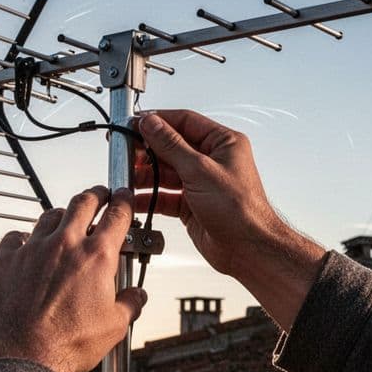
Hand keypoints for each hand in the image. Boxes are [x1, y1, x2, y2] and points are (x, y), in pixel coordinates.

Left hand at [0, 186, 145, 371]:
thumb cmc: (68, 345)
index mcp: (97, 257)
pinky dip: (24, 238)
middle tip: (100, 196)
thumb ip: (130, 305)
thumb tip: (138, 295)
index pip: (117, 215)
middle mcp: (65, 245)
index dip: (124, 201)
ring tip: (65, 222)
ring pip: (50, 215)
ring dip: (62, 216)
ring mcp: (32, 249)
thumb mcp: (114, 328)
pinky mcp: (5, 260)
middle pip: (83, 202)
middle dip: (95, 194)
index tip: (125, 196)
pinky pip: (15, 236)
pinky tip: (27, 246)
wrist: (21, 357)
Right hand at [132, 110, 324, 329]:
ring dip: (146, 173)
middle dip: (147, 149)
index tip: (134, 124)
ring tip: (126, 173)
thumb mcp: (200, 170)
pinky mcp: (192, 204)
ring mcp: (201, 183)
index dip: (157, 121)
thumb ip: (171, 146)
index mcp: (223, 143)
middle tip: (124, 149)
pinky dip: (150, 195)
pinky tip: (136, 196)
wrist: (247, 249)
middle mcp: (212, 161)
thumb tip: (152, 124)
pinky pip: (166, 195)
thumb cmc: (240, 210)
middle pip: (172, 146)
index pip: (184, 122)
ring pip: (166, 172)